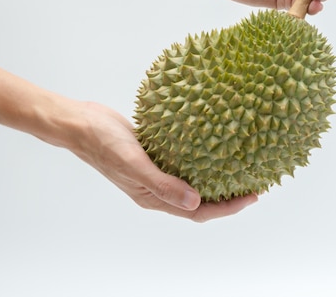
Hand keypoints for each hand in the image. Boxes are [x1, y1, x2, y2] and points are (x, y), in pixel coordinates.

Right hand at [63, 101, 257, 221]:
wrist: (81, 123)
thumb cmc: (104, 144)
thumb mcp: (135, 164)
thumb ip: (163, 185)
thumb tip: (196, 202)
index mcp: (153, 198)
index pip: (198, 211)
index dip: (227, 208)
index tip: (252, 196)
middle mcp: (157, 188)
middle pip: (199, 199)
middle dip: (228, 196)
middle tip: (254, 183)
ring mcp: (156, 170)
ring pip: (192, 179)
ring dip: (216, 176)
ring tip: (240, 166)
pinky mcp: (155, 153)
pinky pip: (183, 160)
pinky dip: (201, 156)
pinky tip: (214, 143)